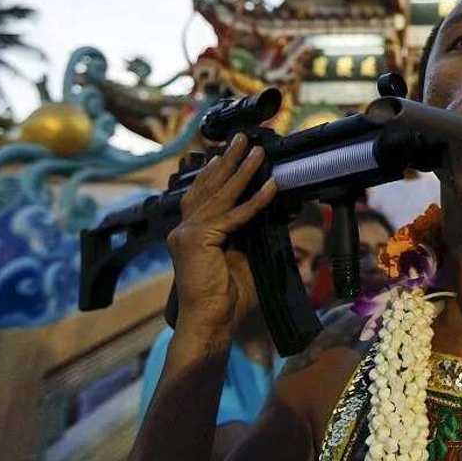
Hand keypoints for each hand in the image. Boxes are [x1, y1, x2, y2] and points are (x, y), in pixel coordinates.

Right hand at [166, 134, 277, 337]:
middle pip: (208, 187)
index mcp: (191, 232)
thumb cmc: (228, 298)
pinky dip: (254, 200)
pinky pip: (233, 216)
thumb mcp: (245, 258)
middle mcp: (184, 229)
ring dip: (241, 169)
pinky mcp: (197, 240)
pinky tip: (270, 185)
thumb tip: (277, 212)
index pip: (204, 194)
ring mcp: (187, 233)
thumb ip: (253, 235)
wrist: (212, 322)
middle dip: (227, 160)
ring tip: (256, 150)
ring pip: (220, 195)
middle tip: (242, 138)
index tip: (228, 152)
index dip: (217, 172)